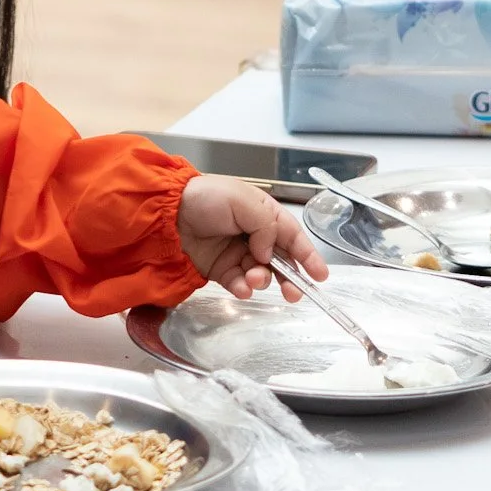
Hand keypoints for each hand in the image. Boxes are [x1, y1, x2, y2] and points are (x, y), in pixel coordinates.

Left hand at [175, 176, 330, 299]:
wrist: (169, 212)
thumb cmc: (207, 197)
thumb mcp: (243, 201)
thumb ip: (265, 227)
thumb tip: (268, 254)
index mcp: (265, 215)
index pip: (293, 237)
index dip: (308, 256)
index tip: (320, 276)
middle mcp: (255, 236)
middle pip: (281, 261)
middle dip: (290, 278)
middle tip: (293, 293)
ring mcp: (238, 254)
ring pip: (261, 275)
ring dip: (262, 280)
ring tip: (253, 278)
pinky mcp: (221, 270)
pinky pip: (239, 284)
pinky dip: (243, 288)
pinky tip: (241, 286)